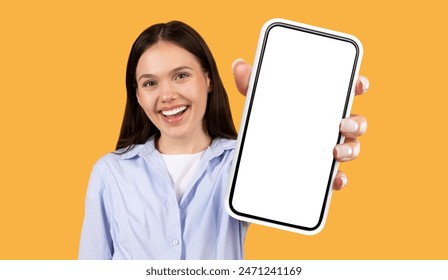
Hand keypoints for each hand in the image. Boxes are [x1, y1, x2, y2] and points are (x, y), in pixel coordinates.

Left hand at [232, 58, 369, 190]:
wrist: (262, 150)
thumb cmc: (273, 116)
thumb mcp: (261, 100)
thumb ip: (252, 83)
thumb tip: (237, 65)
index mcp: (324, 103)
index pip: (348, 90)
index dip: (358, 85)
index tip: (358, 84)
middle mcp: (334, 125)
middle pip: (357, 122)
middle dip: (356, 122)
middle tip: (342, 123)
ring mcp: (332, 147)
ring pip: (352, 148)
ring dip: (350, 150)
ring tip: (335, 151)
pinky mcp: (323, 169)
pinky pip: (337, 175)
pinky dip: (339, 178)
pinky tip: (335, 179)